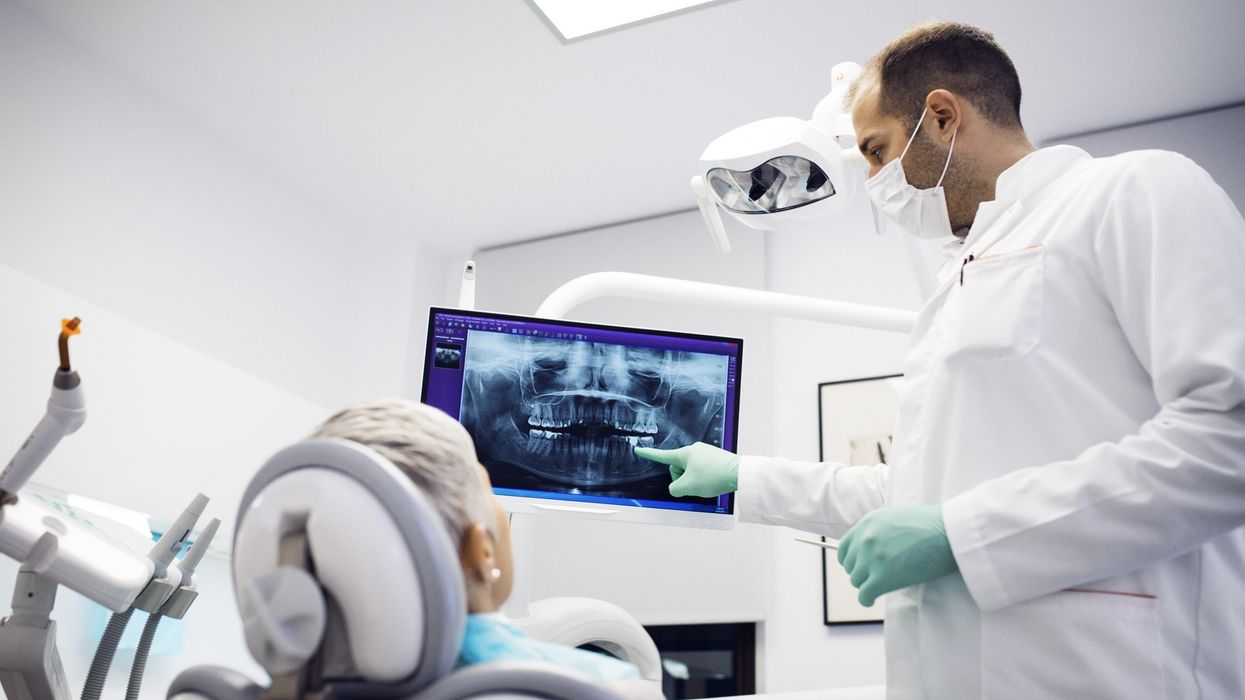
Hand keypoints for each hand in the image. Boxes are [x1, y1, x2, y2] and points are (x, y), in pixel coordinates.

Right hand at [634, 442, 739, 496]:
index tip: (638, 449)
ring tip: (707, 483)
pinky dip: (704, 478)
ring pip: (691, 471)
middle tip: (694, 485)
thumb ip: (674, 489)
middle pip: (678, 468)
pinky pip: (702, 470)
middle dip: (683, 479)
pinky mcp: (715, 458)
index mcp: (684, 454)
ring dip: (694, 480)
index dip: (648, 454)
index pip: (662, 455)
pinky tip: (713, 482)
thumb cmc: (713, 477)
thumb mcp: (688, 487)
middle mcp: (694, 450)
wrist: (739, 473)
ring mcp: (705, 452)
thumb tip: (676, 487)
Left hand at [837, 504, 957, 606]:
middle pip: (851, 566)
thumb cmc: (933, 525)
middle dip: (862, 573)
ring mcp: (872, 558)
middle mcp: (865, 539)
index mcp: (867, 523)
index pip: (845, 548)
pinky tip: (873, 599)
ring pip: (856, 581)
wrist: (950, 532)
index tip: (861, 567)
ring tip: (880, 586)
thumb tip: (873, 549)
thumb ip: (879, 531)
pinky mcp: (882, 577)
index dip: (853, 560)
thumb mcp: (896, 518)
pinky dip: (867, 599)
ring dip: (867, 585)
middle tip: (876, 577)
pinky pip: (864, 595)